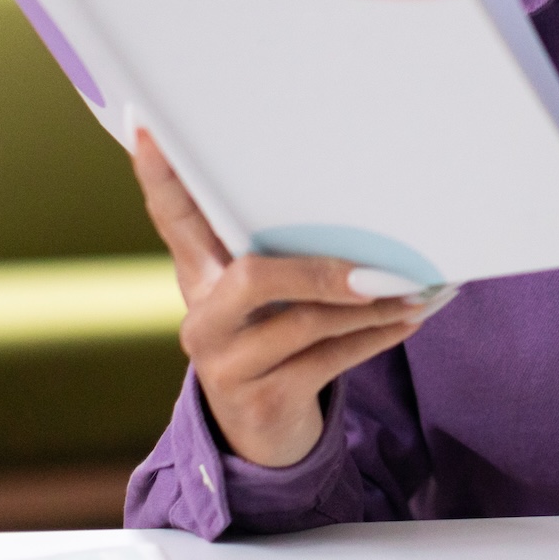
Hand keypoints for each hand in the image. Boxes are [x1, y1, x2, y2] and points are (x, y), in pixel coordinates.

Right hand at [132, 130, 433, 467]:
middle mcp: (203, 318)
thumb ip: (285, 250)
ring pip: (303, 323)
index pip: (173, 217)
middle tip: (375, 268)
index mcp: (200, 275)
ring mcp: (226, 364)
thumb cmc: (274, 341)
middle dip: (317, 271)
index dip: (161, 176)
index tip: (146, 125)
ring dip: (368, 307)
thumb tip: (355, 199)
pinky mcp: (260, 400)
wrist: (265, 434)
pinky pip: (326, 361)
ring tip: (412, 292)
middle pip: (251, 277)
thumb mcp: (266, 295)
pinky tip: (407, 321)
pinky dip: (374, 338)